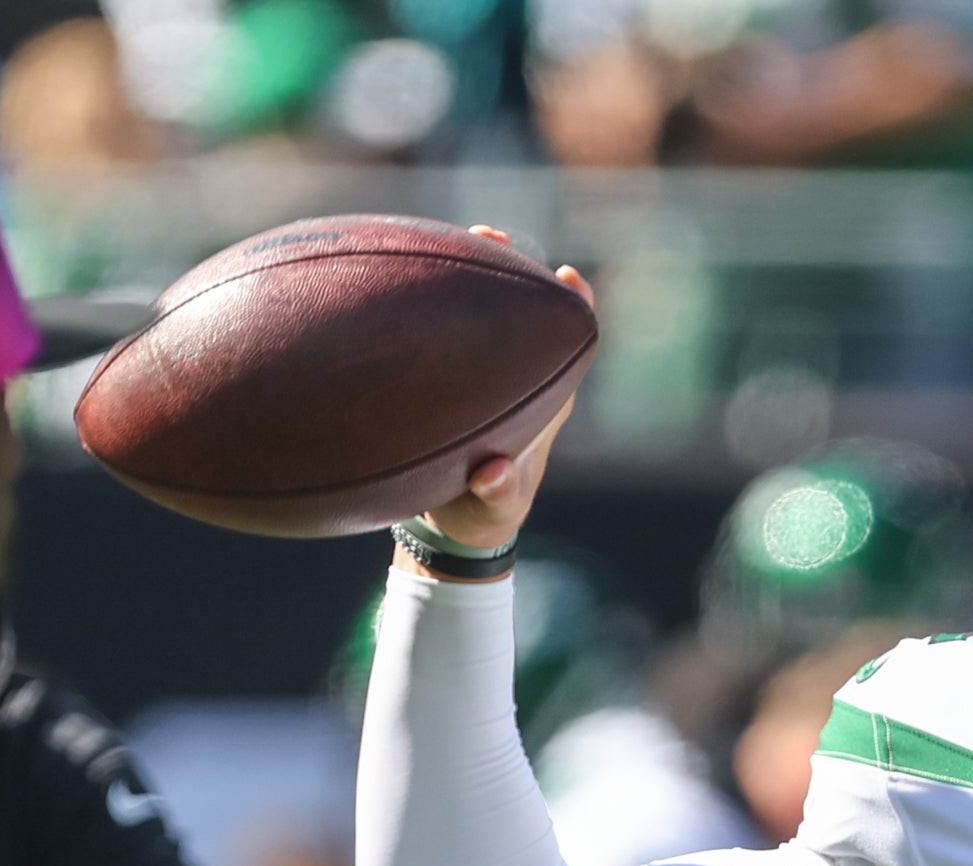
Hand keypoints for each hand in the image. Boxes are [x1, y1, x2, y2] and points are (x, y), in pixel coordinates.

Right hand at [402, 227, 594, 561]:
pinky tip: (399, 274)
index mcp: (543, 403)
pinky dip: (428, 302)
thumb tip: (493, 471)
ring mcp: (482, 376)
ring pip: (480, 315)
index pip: (569, 345)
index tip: (568, 276)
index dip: (573, 308)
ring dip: (469, 274)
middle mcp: (518, 380)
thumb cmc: (481, 512)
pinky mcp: (446, 381)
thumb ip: (497, 494)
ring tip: (453, 235)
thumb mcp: (491, 510)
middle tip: (490, 233)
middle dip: (512, 272)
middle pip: (524, 314)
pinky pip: (440, 332)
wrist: (451, 525)